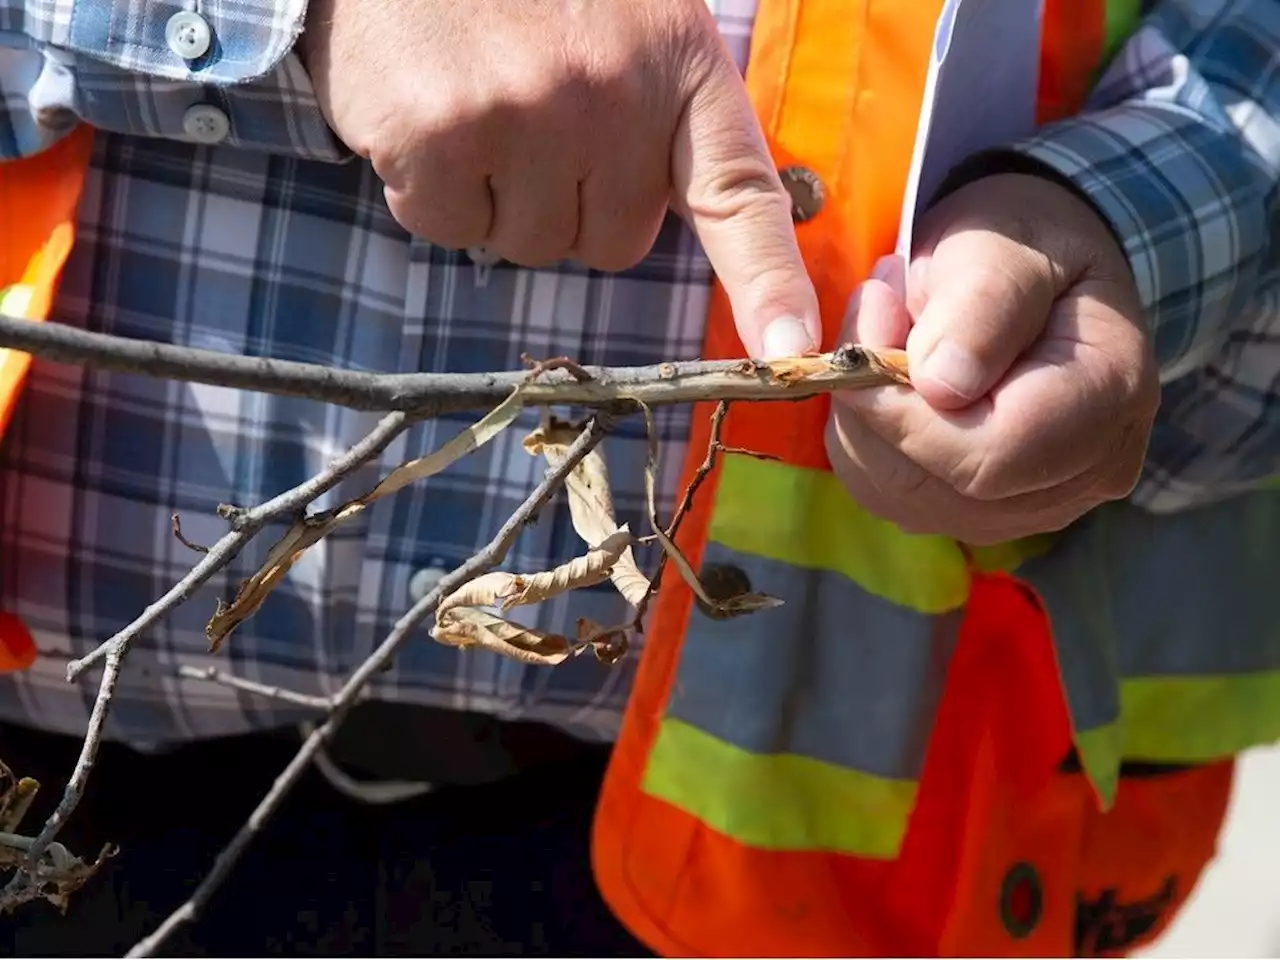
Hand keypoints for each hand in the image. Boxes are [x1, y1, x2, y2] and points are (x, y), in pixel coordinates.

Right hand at [302, 0, 819, 358]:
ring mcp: (526, 116)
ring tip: (481, 106)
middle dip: (574, 204)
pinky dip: (433, 191)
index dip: (770, 285)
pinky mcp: (441, 135)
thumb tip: (663, 226)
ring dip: (501, 199)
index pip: (741, 196)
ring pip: (533, 246)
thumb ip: (667, 117)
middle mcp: (614, 93)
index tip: (791, 352)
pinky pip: (452, 230)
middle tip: (536, 118)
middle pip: (614, 244)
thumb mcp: (630, 22)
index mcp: (678, 63)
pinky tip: (431, 118)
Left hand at [825, 172, 1160, 544]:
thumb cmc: (1024, 241)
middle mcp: (1084, 471)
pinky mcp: (978, 512)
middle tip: (876, 306)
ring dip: (863, 415)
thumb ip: (982, 304)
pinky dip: (864, 436)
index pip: (991, 455)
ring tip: (885, 330)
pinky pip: (889, 494)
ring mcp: (1034, 506)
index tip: (871, 321)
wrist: (1032, 270)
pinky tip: (886, 378)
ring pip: (901, 496)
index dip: (905, 411)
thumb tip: (941, 386)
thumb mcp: (1007, 243)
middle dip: (877, 402)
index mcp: (1110, 394)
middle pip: (940, 486)